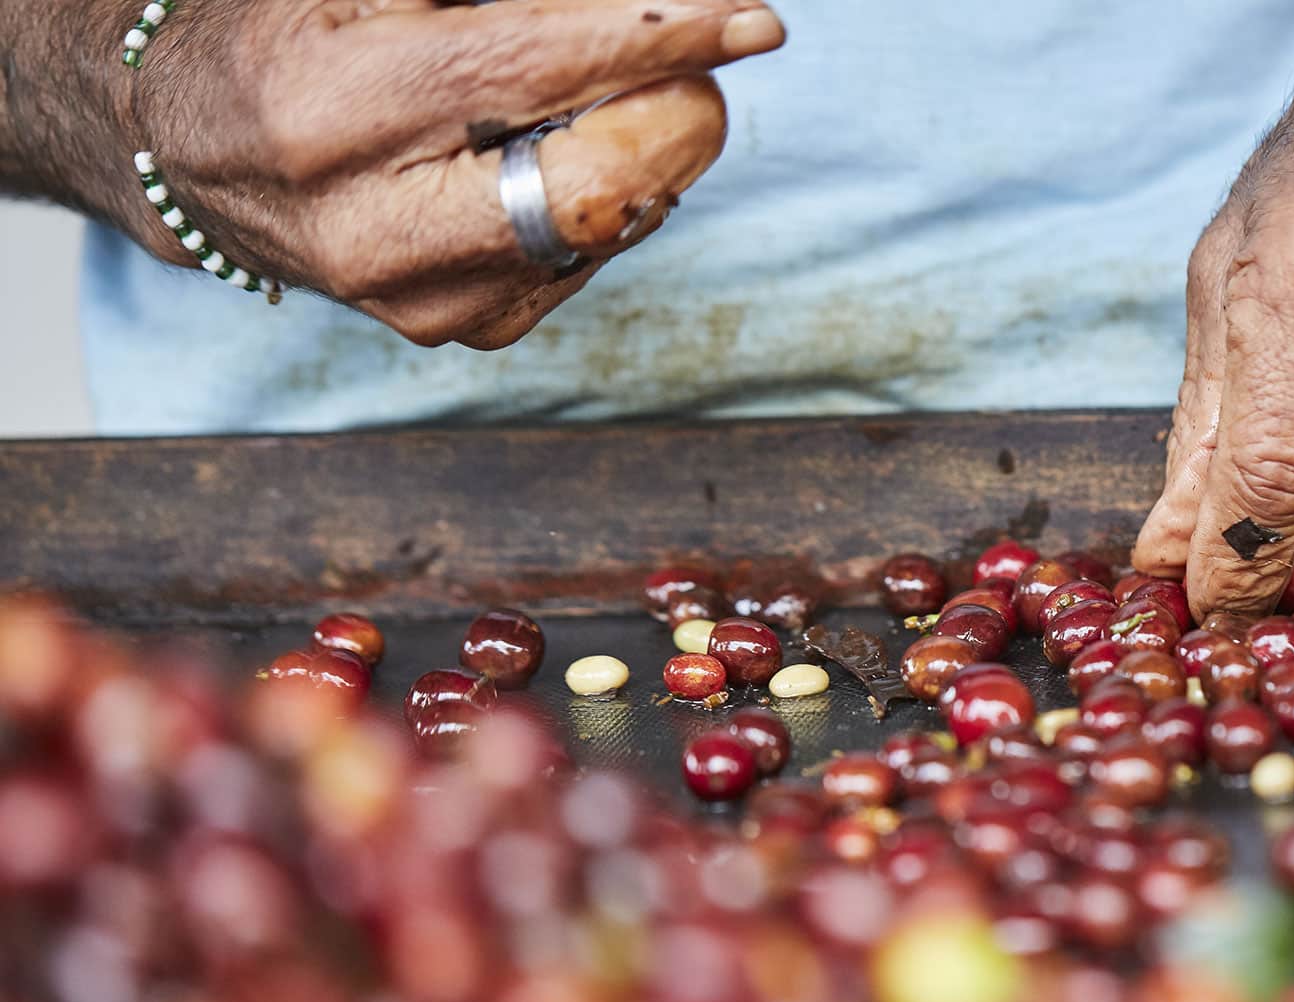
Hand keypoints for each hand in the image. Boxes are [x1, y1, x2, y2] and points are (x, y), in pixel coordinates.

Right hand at [106, 0, 780, 347]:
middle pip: (590, 188)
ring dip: (650, 154)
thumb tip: (650, 4)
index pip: (536, 69)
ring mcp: (415, 296)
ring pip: (605, 231)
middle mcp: (368, 224)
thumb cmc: (291, 34)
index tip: (755, 22)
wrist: (189, 151)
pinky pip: (586, 261)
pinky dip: (613, 200)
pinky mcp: (455, 330)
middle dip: (675, 116)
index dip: (661, 40)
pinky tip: (575, 157)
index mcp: (334, 107)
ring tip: (621, 100)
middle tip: (701, 62)